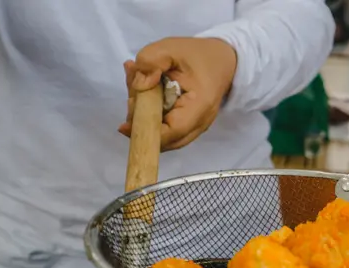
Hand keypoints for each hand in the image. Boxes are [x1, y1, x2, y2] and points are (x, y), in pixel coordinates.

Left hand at [118, 37, 237, 150]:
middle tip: (133, 84)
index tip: (125, 126)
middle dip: (140, 120)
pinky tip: (143, 86)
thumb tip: (138, 84)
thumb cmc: (199, 55)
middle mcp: (199, 123)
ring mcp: (193, 127)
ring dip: (142, 113)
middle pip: (164, 139)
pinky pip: (164, 127)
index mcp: (199, 106)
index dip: (147, 133)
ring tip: (136, 77)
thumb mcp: (171, 48)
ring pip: (161, 134)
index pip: (172, 131)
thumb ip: (150, 61)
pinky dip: (148, 111)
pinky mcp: (186, 125)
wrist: (223, 61)